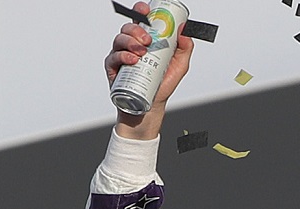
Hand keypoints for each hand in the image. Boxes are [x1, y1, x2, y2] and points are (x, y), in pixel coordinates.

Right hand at [107, 1, 194, 138]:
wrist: (150, 106)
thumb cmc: (162, 84)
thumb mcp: (180, 65)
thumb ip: (185, 47)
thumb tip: (185, 29)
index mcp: (145, 40)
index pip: (140, 20)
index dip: (140, 11)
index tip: (146, 11)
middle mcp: (131, 45)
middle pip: (128, 27)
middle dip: (137, 30)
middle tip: (148, 40)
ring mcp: (121, 55)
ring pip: (119, 39)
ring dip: (130, 42)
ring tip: (141, 52)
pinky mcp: (113, 68)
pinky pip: (114, 57)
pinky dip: (123, 56)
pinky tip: (132, 60)